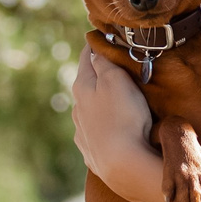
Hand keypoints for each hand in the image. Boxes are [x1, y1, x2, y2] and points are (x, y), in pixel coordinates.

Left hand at [71, 51, 165, 201]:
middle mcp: (77, 108)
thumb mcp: (116, 80)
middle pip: (87, 84)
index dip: (95, 45)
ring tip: (118, 101)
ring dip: (101, 102)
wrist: (122, 165)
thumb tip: (95, 52)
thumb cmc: (123, 117)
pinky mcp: (91, 151)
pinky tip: (111, 128)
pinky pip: (96, 131)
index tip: (101, 36)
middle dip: (99, 75)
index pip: (87, 57)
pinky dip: (104, 125)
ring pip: (90, 109)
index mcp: (82, 87)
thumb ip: (104, 63)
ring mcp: (82, 131)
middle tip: (116, 67)